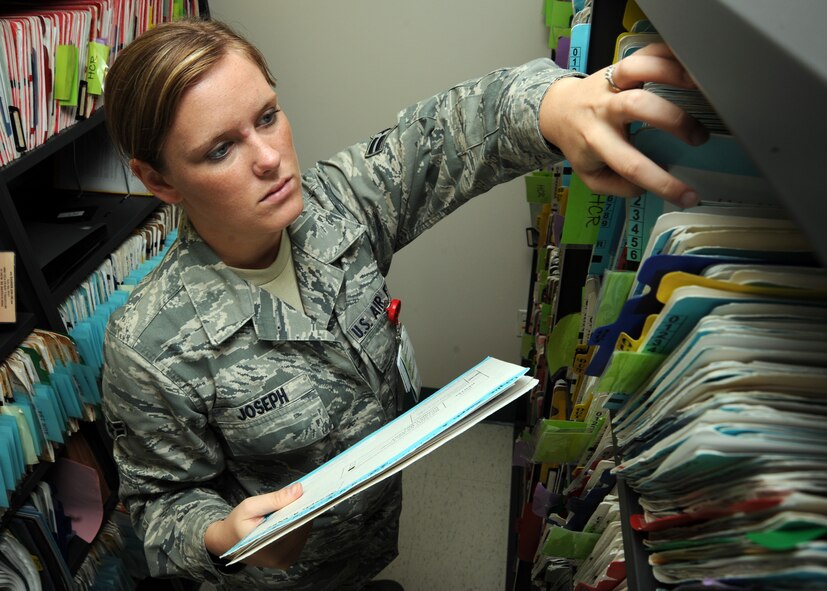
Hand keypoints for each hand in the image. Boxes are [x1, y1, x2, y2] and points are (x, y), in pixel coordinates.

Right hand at [205, 482, 311, 568]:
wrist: (227, 542)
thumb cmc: (237, 524)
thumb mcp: (250, 506)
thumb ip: (275, 499)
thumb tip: (298, 490)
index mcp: (270, 548)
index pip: (298, 525)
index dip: (304, 507)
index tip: (307, 492)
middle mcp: (281, 558)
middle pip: (303, 528)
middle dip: (302, 510)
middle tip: (299, 494)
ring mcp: (286, 560)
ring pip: (304, 533)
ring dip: (301, 517)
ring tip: (294, 503)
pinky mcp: (288, 559)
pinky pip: (300, 538)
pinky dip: (298, 524)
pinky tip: (291, 515)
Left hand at [540, 43, 708, 206]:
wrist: (558, 110)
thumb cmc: (581, 145)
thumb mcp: (591, 175)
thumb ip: (617, 186)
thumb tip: (646, 187)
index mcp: (595, 141)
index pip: (631, 166)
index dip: (662, 183)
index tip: (689, 196)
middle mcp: (602, 109)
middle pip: (636, 106)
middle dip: (673, 120)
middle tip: (698, 137)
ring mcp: (610, 82)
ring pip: (636, 68)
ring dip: (669, 73)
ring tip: (698, 86)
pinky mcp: (619, 64)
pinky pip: (644, 52)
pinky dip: (668, 53)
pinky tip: (689, 62)